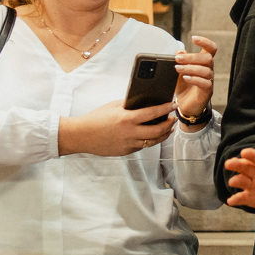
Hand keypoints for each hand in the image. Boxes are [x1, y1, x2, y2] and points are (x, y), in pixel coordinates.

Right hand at [58, 99, 176, 156]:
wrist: (81, 135)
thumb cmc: (96, 118)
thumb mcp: (114, 107)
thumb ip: (130, 106)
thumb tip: (145, 102)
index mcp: (127, 119)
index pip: (153, 113)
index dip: (166, 109)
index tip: (174, 105)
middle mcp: (130, 133)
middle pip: (158, 130)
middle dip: (169, 124)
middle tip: (173, 119)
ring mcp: (128, 144)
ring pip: (153, 141)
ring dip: (163, 134)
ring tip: (168, 128)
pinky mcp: (126, 151)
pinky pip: (142, 146)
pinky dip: (149, 140)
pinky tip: (152, 135)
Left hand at [172, 35, 216, 122]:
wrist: (185, 106)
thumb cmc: (184, 87)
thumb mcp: (178, 72)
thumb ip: (180, 61)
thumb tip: (179, 50)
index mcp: (203, 63)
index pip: (211, 49)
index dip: (205, 42)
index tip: (194, 38)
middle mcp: (209, 70)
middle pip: (208, 58)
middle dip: (192, 57)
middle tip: (178, 59)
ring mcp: (209, 81)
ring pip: (205, 70)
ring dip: (190, 68)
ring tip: (178, 69)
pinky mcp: (207, 91)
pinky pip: (205, 83)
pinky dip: (195, 79)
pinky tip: (186, 78)